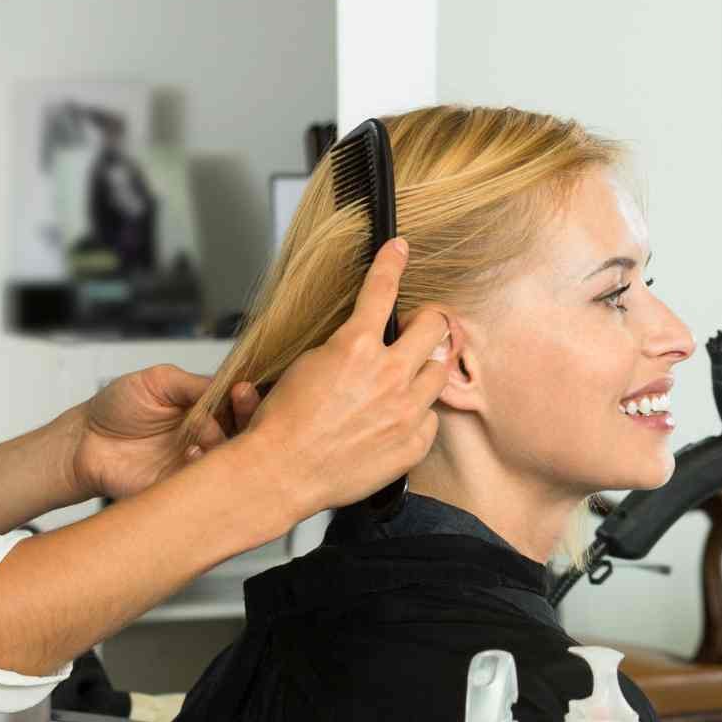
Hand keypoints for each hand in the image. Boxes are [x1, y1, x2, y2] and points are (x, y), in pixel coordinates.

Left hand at [70, 365, 261, 502]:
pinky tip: (191, 454)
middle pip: (244, 435)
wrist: (84, 441)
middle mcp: (206, 438)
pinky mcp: (180, 488)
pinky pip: (204, 485)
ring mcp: (195, 464)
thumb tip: (227, 384)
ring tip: (208, 431)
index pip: (239, 407)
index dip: (247, 399)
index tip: (242, 389)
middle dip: (246, 419)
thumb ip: (193, 383)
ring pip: (229, 462)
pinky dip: (203, 469)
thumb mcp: (158, 381)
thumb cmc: (117, 407)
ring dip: (226, 444)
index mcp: (205, 411)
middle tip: (238, 404)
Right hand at [240, 239, 451, 521]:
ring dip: (424, 368)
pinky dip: (417, 414)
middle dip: (426, 322)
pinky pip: (431, 418)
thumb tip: (358, 338)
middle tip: (413, 330)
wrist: (281, 472)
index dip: (392, 262)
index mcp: (356, 347)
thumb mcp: (304, 365)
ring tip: (404, 378)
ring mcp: (405, 411)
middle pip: (434, 327)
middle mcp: (388, 375)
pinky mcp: (411, 444)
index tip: (399, 249)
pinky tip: (395, 419)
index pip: (382, 289)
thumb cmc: (282, 423)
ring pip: (440, 371)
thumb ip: (341, 346)